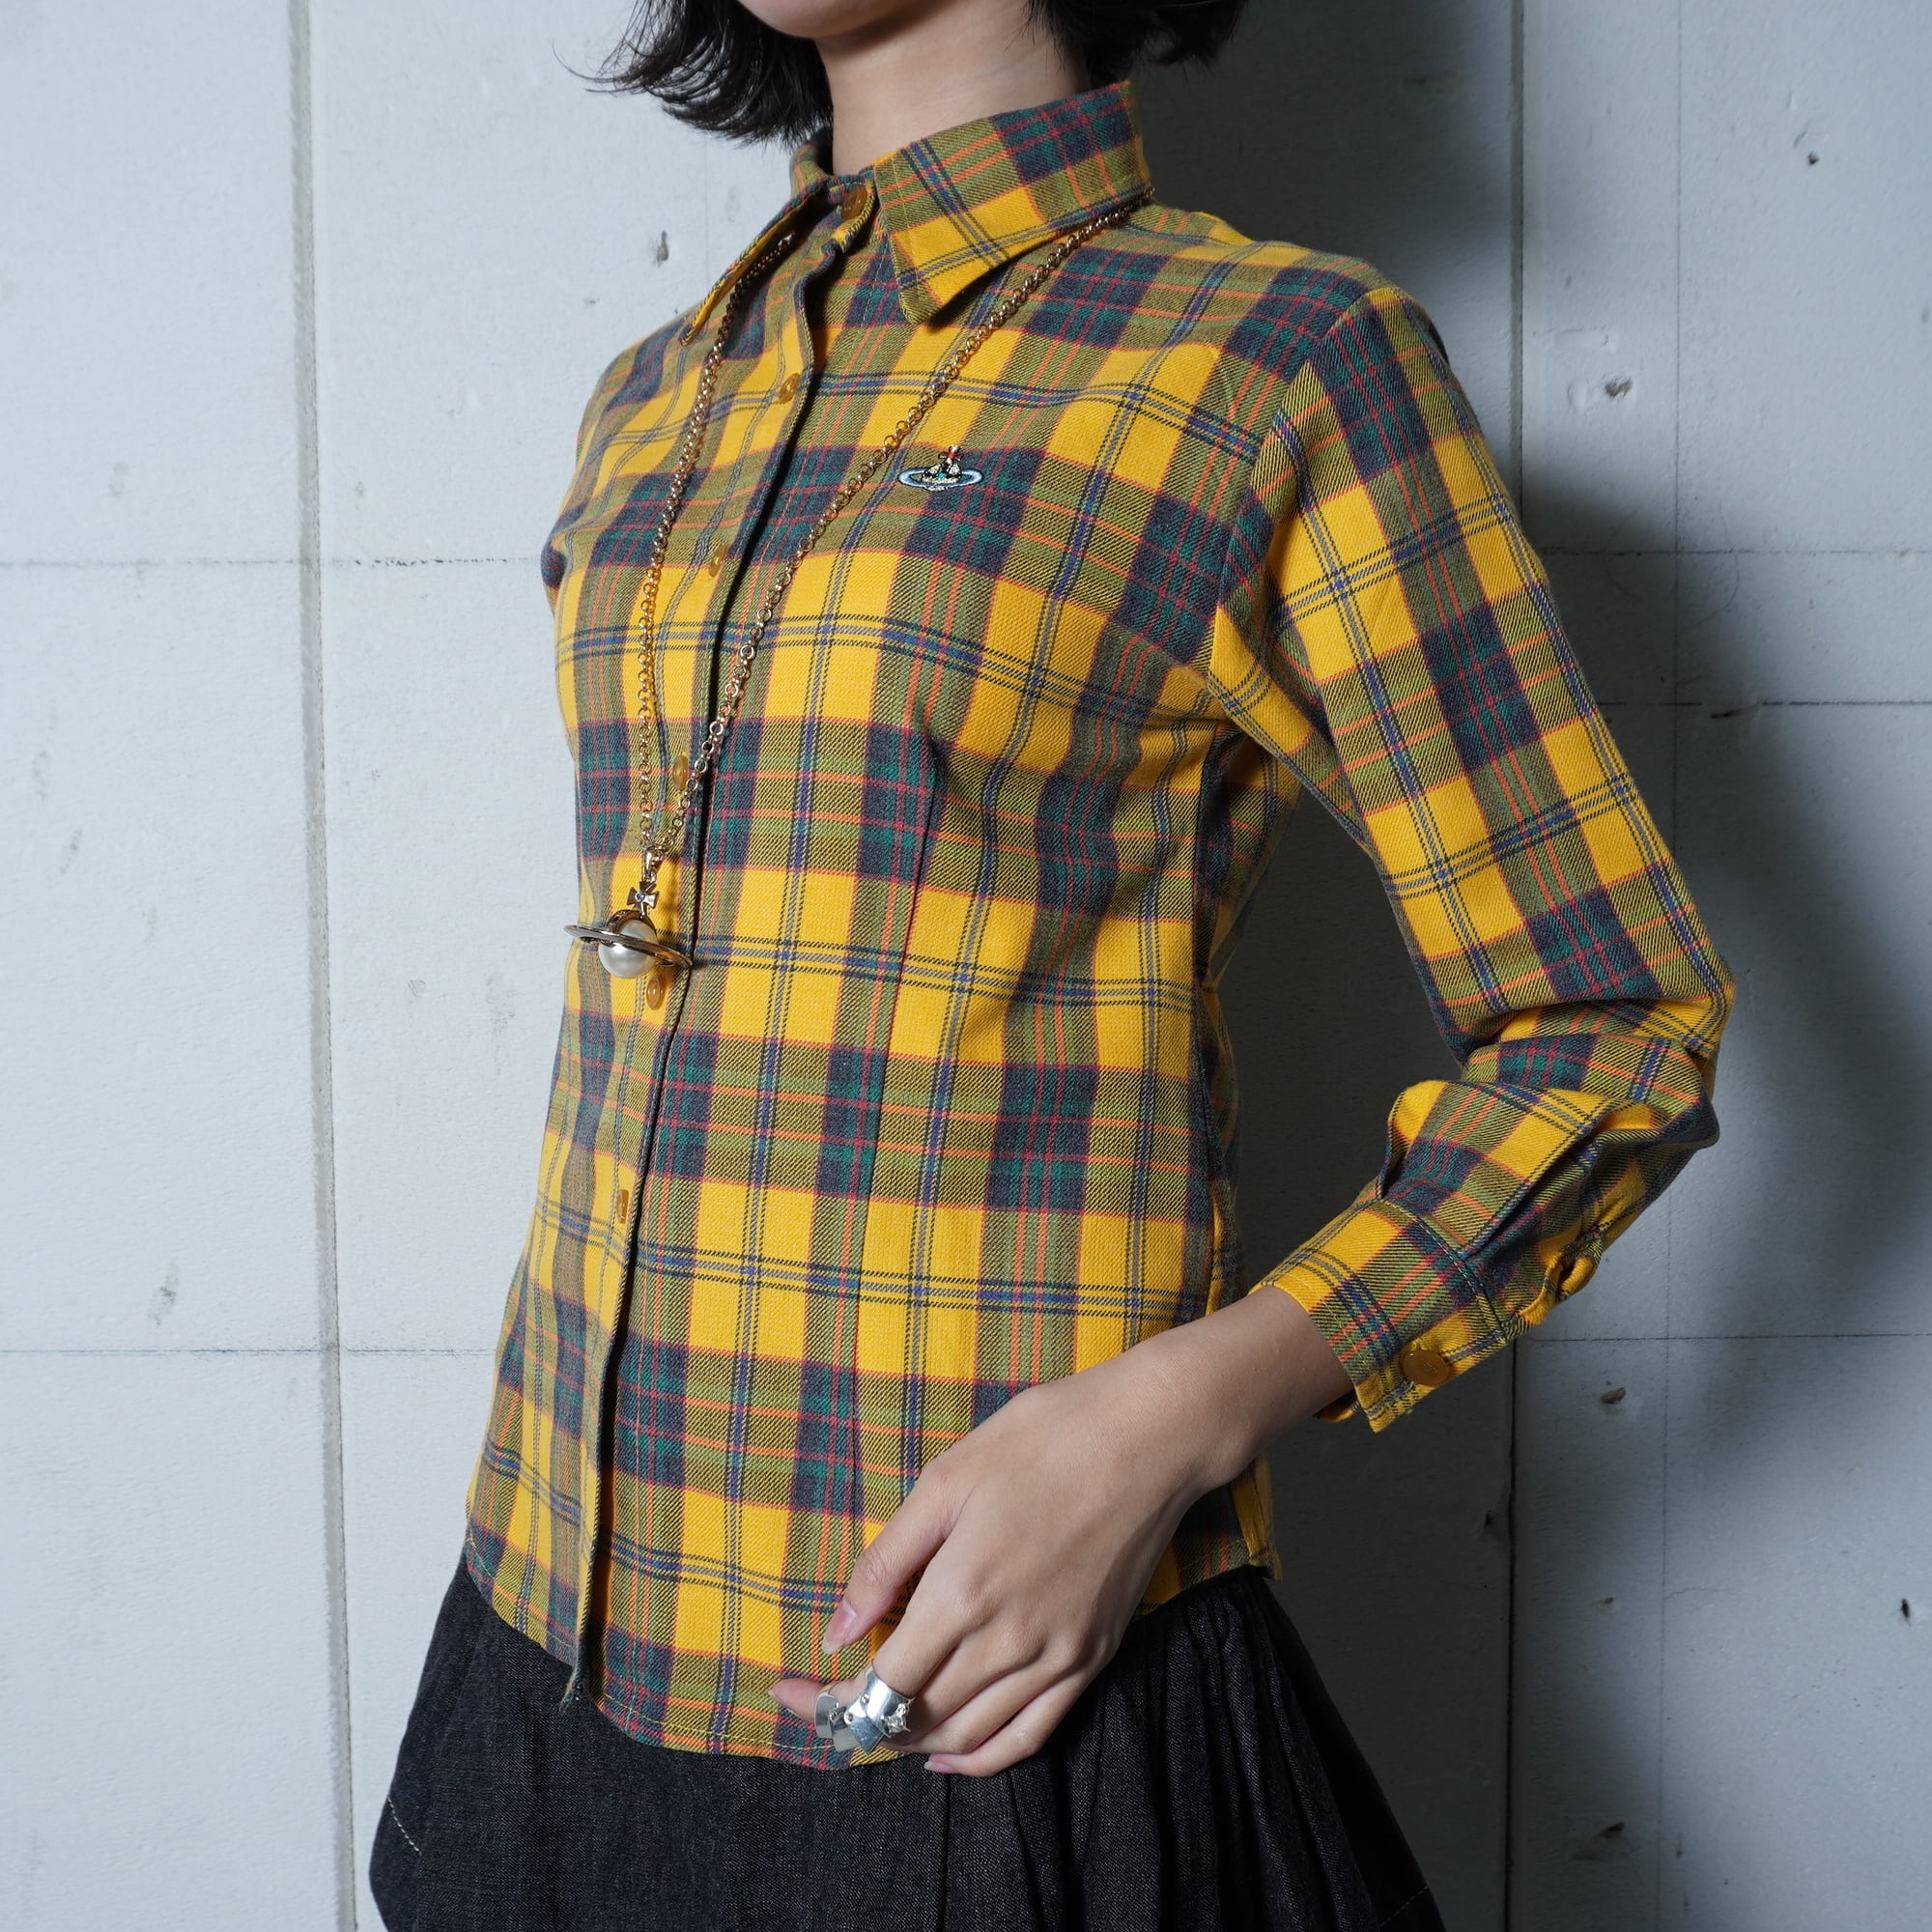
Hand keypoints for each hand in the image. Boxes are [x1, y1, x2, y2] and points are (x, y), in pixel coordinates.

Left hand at [769, 1286, 1350, 1774]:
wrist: (1150, 1436)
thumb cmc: (1041, 1438)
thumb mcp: (946, 1479)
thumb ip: (887, 1561)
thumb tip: (838, 1632)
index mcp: (962, 1594)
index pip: (878, 1684)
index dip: (825, 1700)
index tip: (786, 1690)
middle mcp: (1008, 1642)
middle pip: (917, 1718)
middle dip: (856, 1720)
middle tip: (819, 1701)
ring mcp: (1056, 1657)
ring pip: (968, 1737)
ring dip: (912, 1742)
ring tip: (874, 1723)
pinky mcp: (1092, 1658)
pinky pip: (1030, 1736)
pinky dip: (982, 1756)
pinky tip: (949, 1753)